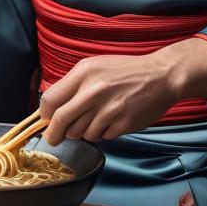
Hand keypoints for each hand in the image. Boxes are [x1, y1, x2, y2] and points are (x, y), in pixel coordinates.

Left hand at [40, 53, 177, 145]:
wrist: (161, 76)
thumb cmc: (125, 71)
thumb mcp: (94, 67)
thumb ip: (73, 85)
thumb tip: (52, 108)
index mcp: (83, 73)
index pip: (51, 100)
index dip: (45, 114)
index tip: (47, 120)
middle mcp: (93, 91)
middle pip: (61, 121)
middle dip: (54, 134)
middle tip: (54, 138)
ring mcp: (108, 109)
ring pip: (80, 133)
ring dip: (82, 132)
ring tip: (94, 120)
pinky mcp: (122, 124)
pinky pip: (101, 137)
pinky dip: (102, 133)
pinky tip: (110, 121)